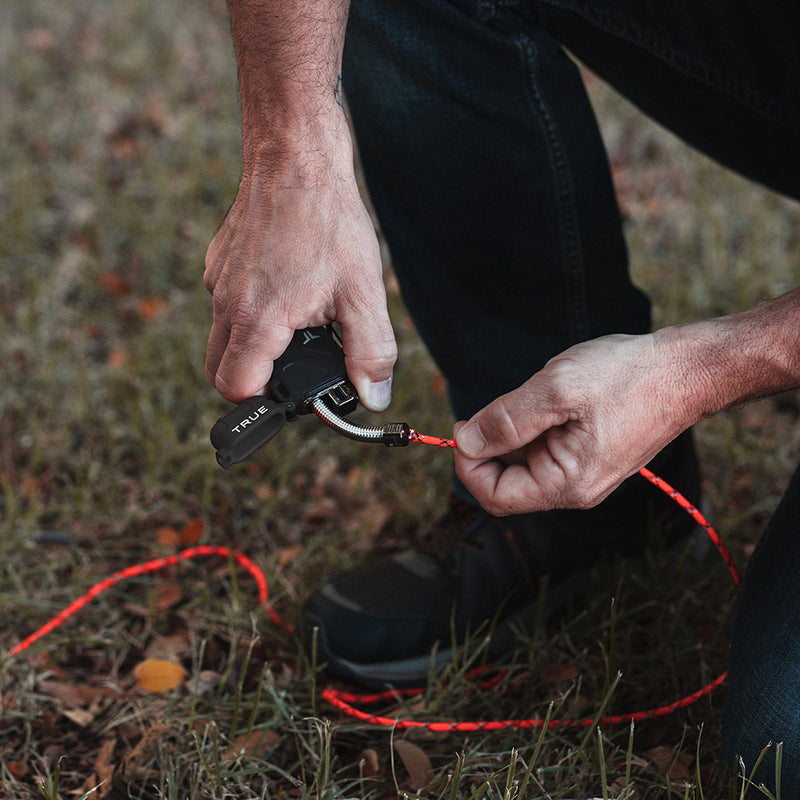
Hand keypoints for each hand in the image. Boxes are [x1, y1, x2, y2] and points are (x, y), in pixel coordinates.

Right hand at [204, 131, 396, 409]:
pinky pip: (224, 305)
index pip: (234, 388)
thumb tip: (374, 396)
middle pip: (220, 371)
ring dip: (254, 346)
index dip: (264, 401)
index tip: (295, 391)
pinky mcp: (218, 262)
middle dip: (254, 381)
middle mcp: (225, 302)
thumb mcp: (363, 292)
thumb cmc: (329, 220)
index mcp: (257, 317)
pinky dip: (249, 314)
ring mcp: (217, 280)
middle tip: (296, 367)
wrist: (295, 157)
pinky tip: (286, 290)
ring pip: (222, 338)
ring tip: (298, 325)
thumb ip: (370, 352)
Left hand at [453, 331, 697, 515]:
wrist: (685, 370)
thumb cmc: (628, 377)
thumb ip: (506, 420)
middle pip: (505, 481)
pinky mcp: (587, 455)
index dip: (467, 465)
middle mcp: (574, 489)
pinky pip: (543, 449)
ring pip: (522, 462)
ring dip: (511, 433)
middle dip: (489, 446)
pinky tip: (547, 399)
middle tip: (492, 407)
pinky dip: (531, 426)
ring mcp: (582, 473)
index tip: (462, 428)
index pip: (494, 495)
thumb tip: (466, 442)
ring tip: (534, 397)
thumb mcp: (558, 390)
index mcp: (567, 484)